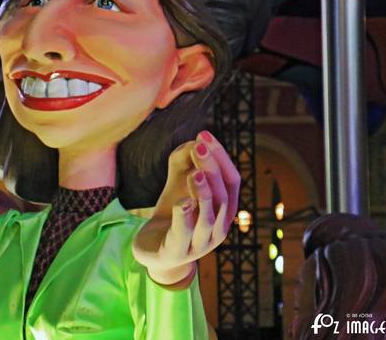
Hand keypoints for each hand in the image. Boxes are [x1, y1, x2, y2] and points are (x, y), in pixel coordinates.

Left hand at [132, 130, 239, 285]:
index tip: (204, 134)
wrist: (153, 250)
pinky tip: (181, 202)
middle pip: (222, 197)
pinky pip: (184, 235)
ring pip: (209, 218)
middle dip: (212, 170)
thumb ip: (183, 161)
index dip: (221, 157)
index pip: (232, 181)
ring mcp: (199, 243)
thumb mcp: (177, 185)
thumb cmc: (172, 215)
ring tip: (195, 174)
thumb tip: (192, 142)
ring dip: (203, 194)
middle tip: (198, 147)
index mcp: (224, 210)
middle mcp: (218, 227)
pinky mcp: (176, 252)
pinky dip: (185, 218)